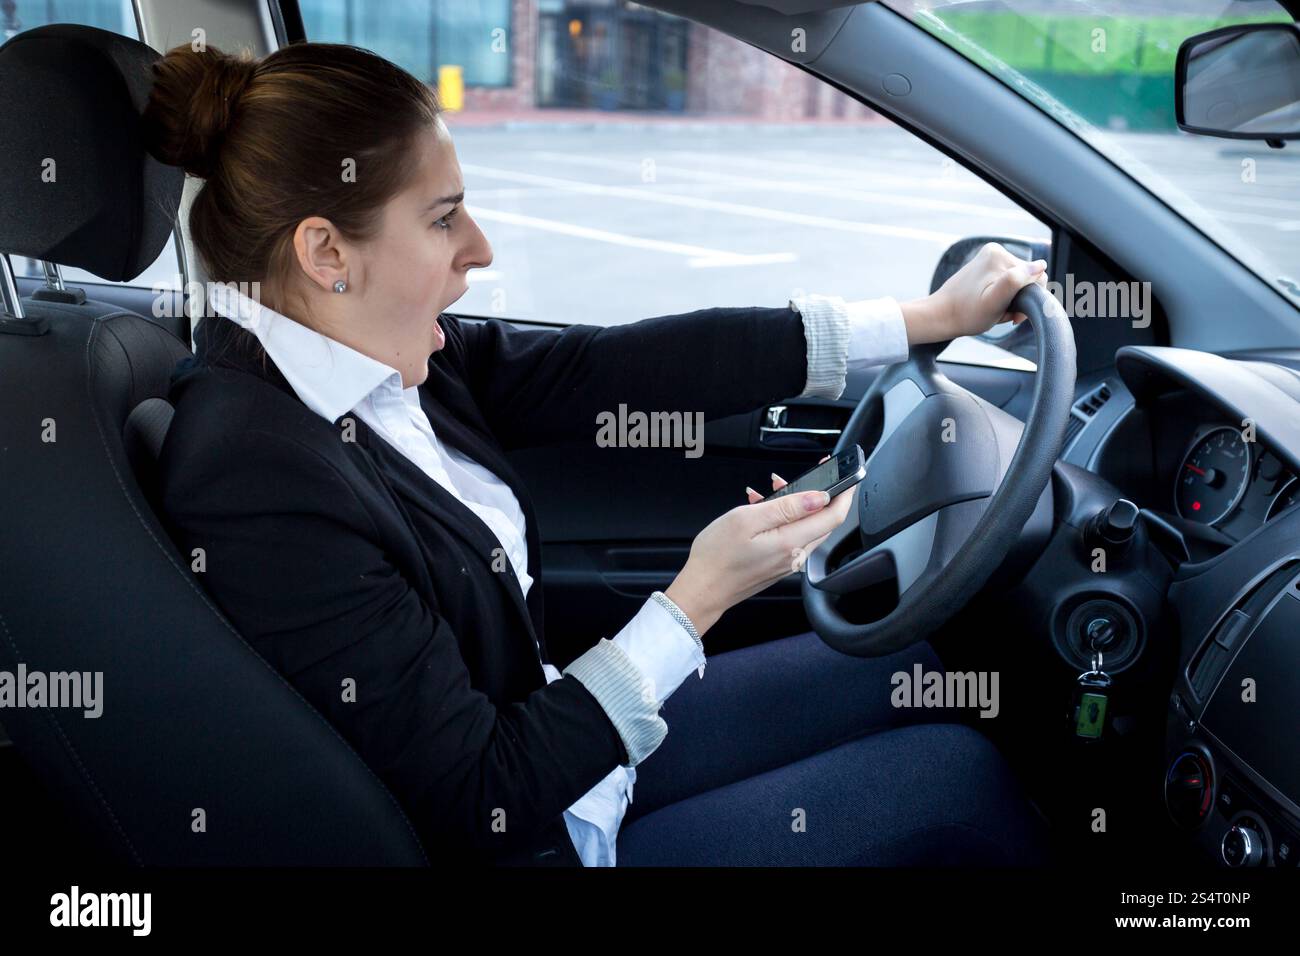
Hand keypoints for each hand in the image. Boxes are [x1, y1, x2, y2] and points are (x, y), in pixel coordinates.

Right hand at [665, 455, 852, 638]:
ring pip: (805, 527)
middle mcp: (795, 556)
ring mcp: (787, 562)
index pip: (833, 516)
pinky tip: (760, 510)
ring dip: (795, 505)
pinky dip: (782, 519)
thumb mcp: (747, 520)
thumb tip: (818, 497)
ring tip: (769, 491)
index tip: (846, 475)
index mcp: (791, 542)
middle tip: (800, 476)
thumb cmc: (716, 557)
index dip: (843, 493)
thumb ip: (786, 507)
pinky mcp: (777, 565)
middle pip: (823, 521)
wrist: (701, 590)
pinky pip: (790, 537)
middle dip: (816, 494)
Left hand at [901, 242, 1048, 344]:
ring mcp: (989, 256)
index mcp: (998, 255)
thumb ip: (1016, 282)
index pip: (1035, 276)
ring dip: (1010, 298)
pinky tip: (990, 302)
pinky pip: (1006, 279)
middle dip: (1018, 298)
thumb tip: (1041, 265)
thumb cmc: (967, 315)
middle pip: (1026, 278)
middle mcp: (995, 250)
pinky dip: (1002, 293)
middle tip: (1000, 313)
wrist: (941, 315)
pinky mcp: (985, 264)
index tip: (1012, 315)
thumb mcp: (994, 303)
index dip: (1029, 299)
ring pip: (1017, 280)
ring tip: (993, 309)